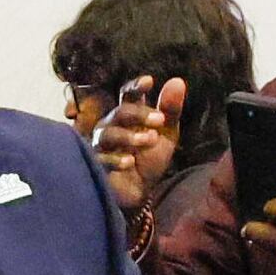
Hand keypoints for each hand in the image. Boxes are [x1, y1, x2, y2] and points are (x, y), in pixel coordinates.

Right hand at [88, 78, 177, 211]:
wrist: (140, 192)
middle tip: (160, 120)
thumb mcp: (166, 134)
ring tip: (150, 140)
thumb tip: (177, 81)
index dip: (136, 86)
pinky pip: (101, 159)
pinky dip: (115, 159)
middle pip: (120, 112)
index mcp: (129, 116)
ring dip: (129, 136)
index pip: (128, 95)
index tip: (149, 81)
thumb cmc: (149, 159)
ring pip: (108, 134)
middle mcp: (112, 126)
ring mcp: (102, 146)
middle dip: (139, 114)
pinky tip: (130, 161)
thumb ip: (170, 110)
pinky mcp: (98, 166)